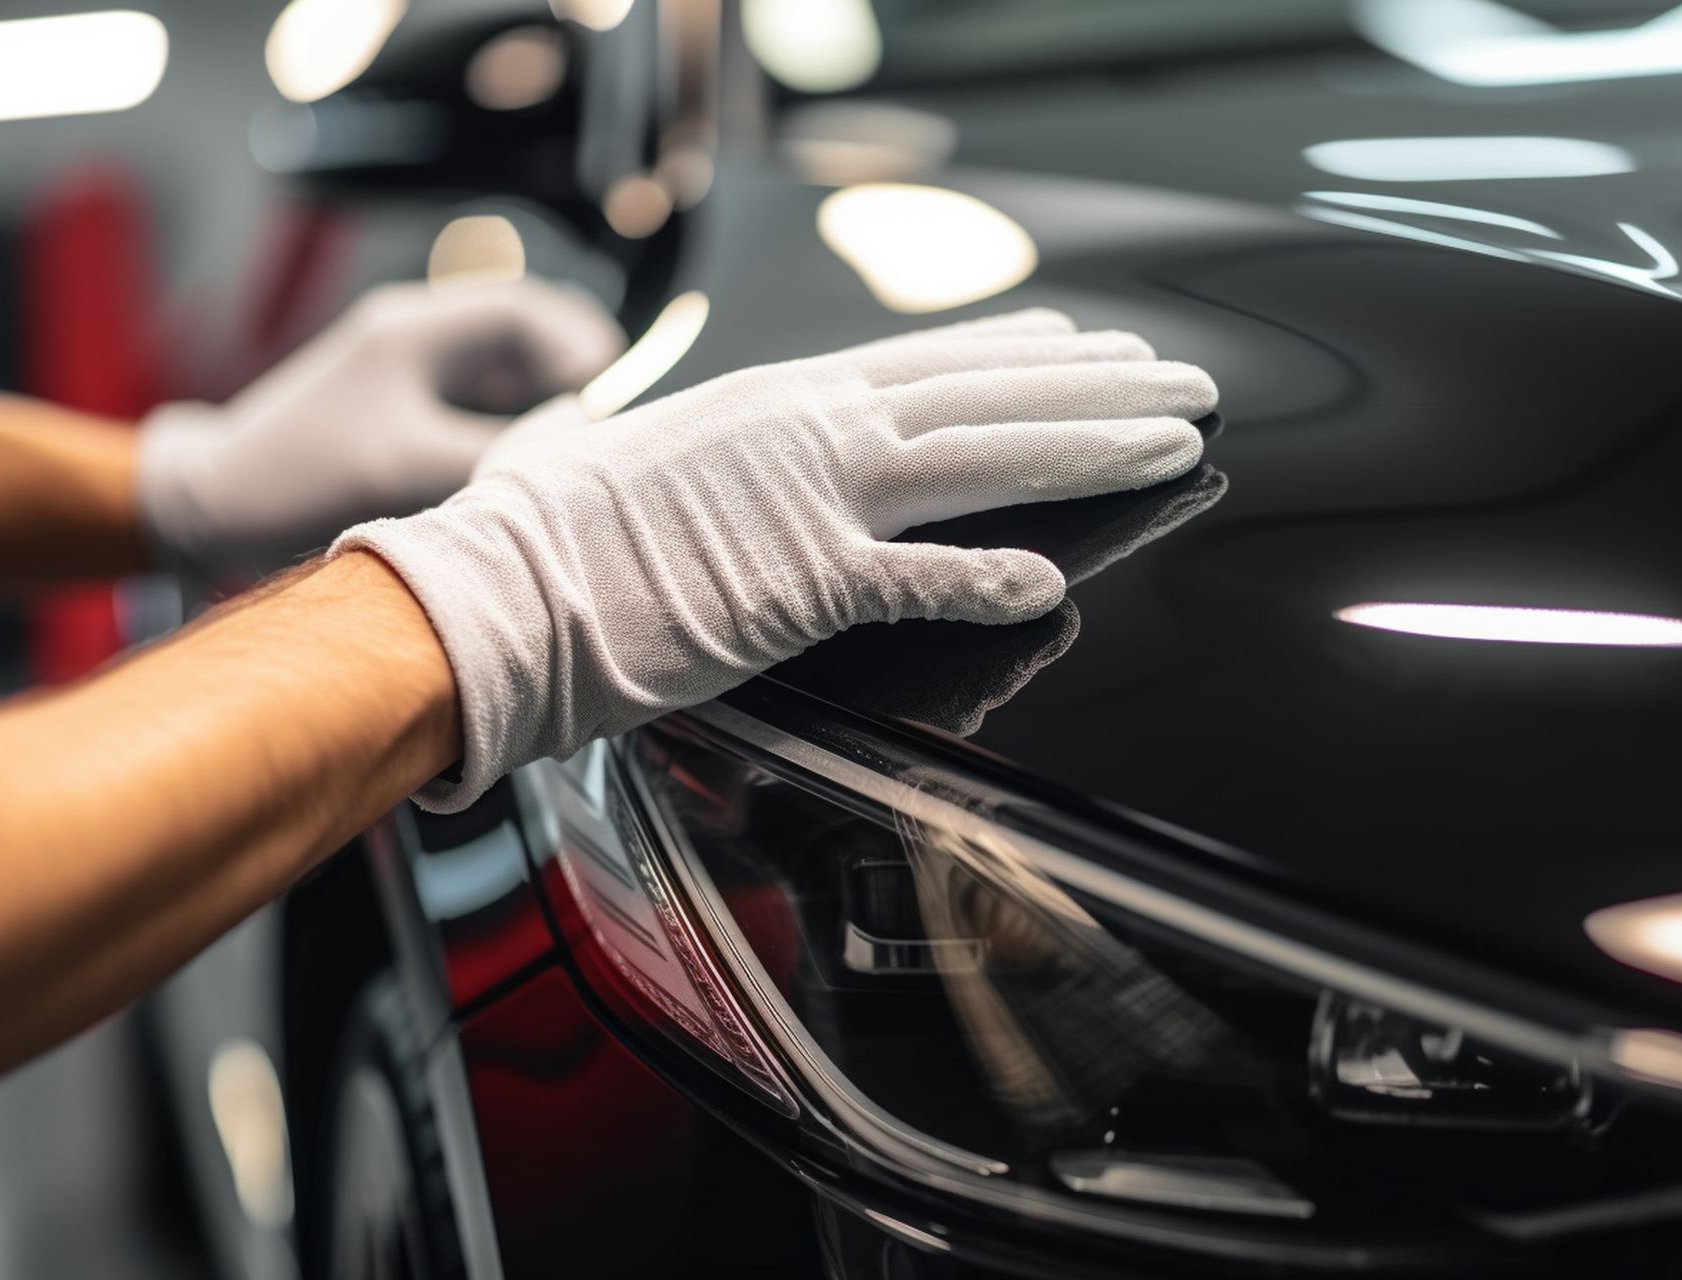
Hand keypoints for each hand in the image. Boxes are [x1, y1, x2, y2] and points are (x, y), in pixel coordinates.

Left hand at [139, 277, 624, 574]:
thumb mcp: (408, 469)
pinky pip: (484, 408)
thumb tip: (581, 448)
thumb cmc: (298, 478)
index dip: (581, 349)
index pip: (529, 310)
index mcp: (415, 328)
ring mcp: (412, 373)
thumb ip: (500, 452)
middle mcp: (419, 337)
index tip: (610, 404)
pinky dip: (514, 433)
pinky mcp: (406, 410)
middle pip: (530, 337)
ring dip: (546, 410)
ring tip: (568, 457)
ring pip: (510, 376)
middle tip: (605, 434)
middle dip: (574, 380)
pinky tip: (524, 472)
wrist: (212, 504)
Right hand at [336, 308, 1217, 811]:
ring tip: (1178, 443)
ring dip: (1090, 452)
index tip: (1093, 345)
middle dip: (1099, 390)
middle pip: (986, 399)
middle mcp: (813, 431)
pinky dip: (987, 584)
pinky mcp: (801, 584)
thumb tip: (613, 434)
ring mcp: (814, 501)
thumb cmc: (545, 535)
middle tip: (1188, 383)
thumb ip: (651, 445)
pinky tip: (1054, 585)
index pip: (930, 365)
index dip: (1025, 356)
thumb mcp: (612, 457)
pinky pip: (916, 582)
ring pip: (983, 462)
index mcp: (780, 400)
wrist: (493, 591)